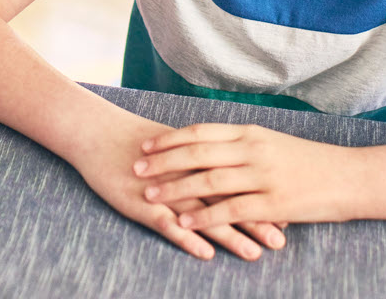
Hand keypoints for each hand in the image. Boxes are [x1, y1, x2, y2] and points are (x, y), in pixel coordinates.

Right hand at [72, 117, 287, 261]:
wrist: (96, 132)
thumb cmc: (137, 142)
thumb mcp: (174, 147)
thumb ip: (201, 159)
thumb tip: (229, 170)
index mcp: (195, 156)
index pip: (236, 177)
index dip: (260, 195)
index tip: (289, 213)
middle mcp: (184, 172)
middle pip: (226, 196)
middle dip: (255, 218)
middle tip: (282, 238)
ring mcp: (162, 188)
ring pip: (201, 212)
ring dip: (229, 233)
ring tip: (254, 252)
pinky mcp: (140, 203)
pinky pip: (166, 223)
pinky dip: (187, 237)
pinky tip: (205, 253)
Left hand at [134, 123, 348, 229]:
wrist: (351, 177)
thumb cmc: (311, 162)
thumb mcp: (274, 144)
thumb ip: (243, 145)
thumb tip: (211, 148)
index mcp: (251, 133)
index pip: (201, 131)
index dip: (171, 138)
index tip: (146, 144)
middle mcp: (253, 150)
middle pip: (198, 152)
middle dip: (162, 160)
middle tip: (135, 167)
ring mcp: (264, 176)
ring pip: (208, 181)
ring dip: (175, 188)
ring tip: (149, 194)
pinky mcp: (275, 203)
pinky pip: (231, 210)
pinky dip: (204, 217)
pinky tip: (184, 222)